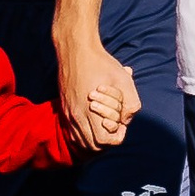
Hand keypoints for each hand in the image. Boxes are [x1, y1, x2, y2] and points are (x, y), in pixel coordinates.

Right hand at [57, 35, 139, 151]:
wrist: (76, 49)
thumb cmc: (102, 64)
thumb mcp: (124, 81)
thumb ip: (131, 103)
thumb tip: (126, 120)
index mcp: (89, 111)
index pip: (103, 141)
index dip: (116, 137)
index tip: (121, 125)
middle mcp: (75, 116)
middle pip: (91, 146)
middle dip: (106, 140)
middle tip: (114, 126)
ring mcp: (67, 112)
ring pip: (79, 140)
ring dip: (93, 137)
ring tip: (105, 125)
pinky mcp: (63, 107)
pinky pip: (71, 130)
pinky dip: (83, 132)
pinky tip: (93, 120)